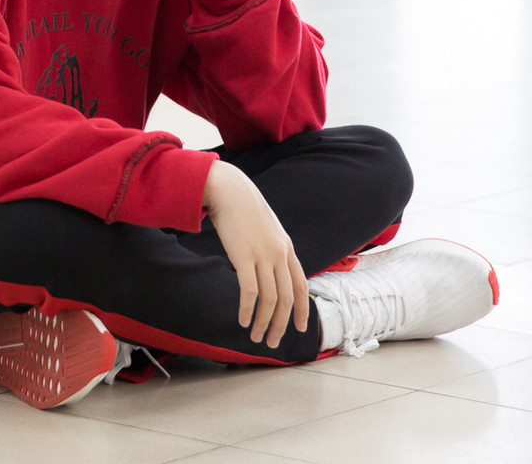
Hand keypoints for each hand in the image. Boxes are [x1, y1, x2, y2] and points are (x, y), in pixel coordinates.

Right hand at [201, 161, 310, 347]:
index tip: (300, 328)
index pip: (301, 285)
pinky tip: (242, 321)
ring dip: (262, 322)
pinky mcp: (243, 256)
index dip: (302, 309)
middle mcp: (279, 254)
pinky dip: (247, 310)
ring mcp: (263, 255)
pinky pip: (249, 291)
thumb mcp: (267, 229)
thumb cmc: (244, 209)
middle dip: (281, 324)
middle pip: (286, 298)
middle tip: (272, 342)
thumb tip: (271, 270)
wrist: (229, 189)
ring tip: (255, 337)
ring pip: (269, 299)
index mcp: (287, 248)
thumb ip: (272, 248)